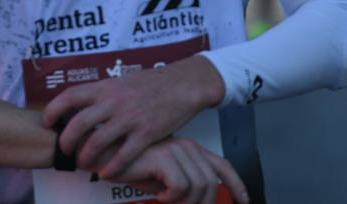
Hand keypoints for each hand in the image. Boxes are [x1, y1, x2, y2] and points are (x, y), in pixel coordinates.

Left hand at [44, 55, 224, 179]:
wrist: (185, 83)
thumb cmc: (153, 83)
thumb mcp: (124, 81)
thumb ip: (105, 93)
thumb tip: (82, 105)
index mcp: (107, 86)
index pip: (70, 95)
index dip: (53, 109)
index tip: (47, 121)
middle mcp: (115, 101)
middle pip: (78, 123)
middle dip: (67, 141)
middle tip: (66, 150)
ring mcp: (130, 118)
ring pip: (97, 142)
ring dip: (86, 158)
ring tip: (85, 164)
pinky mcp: (146, 133)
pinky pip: (122, 155)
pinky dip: (111, 168)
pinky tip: (106, 173)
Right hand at [105, 136, 249, 203]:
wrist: (102, 151)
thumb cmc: (129, 164)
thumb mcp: (160, 177)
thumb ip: (180, 184)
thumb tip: (197, 201)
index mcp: (190, 149)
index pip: (222, 166)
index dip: (237, 185)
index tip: (244, 201)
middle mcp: (187, 147)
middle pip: (211, 183)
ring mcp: (177, 150)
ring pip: (199, 187)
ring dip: (184, 203)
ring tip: (165, 201)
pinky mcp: (164, 157)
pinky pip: (181, 187)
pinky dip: (171, 198)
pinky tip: (158, 195)